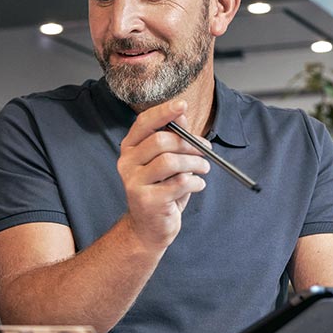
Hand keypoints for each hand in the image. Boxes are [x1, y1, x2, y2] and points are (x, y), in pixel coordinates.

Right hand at [118, 99, 209, 252]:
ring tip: (204, 169)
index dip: (163, 112)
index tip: (182, 104)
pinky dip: (196, 182)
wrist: (149, 228)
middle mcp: (127, 163)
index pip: (143, 123)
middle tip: (206, 151)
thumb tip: (181, 114)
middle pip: (161, 141)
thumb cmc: (161, 190)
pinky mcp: (147, 200)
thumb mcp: (167, 162)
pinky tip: (197, 185)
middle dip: (190, 144)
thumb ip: (173, 138)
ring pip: (171, 161)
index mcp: (130, 149)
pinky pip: (180, 183)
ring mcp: (134, 182)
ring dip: (195, 163)